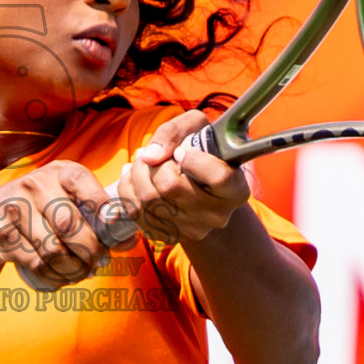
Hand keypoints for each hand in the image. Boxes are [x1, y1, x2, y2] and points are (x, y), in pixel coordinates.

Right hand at [0, 160, 114, 287]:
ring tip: (80, 272)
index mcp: (61, 172)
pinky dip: (54, 278)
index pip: (90, 191)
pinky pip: (36, 264)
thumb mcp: (68, 200)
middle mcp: (36, 184)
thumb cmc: (41, 211)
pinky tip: (59, 277)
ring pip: (54, 251)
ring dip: (73, 270)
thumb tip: (131, 239)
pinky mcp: (2, 235)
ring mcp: (15, 208)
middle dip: (91, 253)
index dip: (106, 216)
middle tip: (98, 263)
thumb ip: (99, 216)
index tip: (114, 237)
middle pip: (72, 227)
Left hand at [115, 110, 249, 244]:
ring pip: (149, 200)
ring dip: (136, 174)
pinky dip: (127, 190)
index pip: (219, 177)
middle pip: (171, 187)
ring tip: (141, 161)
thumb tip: (151, 156)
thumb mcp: (195, 127)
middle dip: (153, 164)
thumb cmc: (200, 149)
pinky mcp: (168, 236)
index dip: (194, 160)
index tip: (182, 150)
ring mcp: (192, 230)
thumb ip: (175, 131)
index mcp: (235, 190)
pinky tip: (133, 177)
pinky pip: (136, 212)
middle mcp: (217, 216)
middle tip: (152, 153)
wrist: (198, 184)